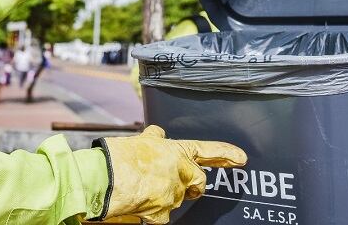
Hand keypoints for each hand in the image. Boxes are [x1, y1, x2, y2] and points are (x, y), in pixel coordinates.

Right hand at [93, 125, 246, 223]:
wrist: (107, 178)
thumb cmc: (120, 157)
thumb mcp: (141, 140)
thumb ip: (154, 138)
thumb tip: (158, 132)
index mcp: (177, 151)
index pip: (207, 150)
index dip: (226, 154)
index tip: (241, 159)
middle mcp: (181, 171)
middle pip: (198, 183)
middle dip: (191, 186)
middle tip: (175, 185)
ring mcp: (174, 193)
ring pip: (177, 199)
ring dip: (165, 197)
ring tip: (143, 189)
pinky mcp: (164, 212)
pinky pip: (162, 215)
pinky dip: (153, 212)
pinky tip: (140, 205)